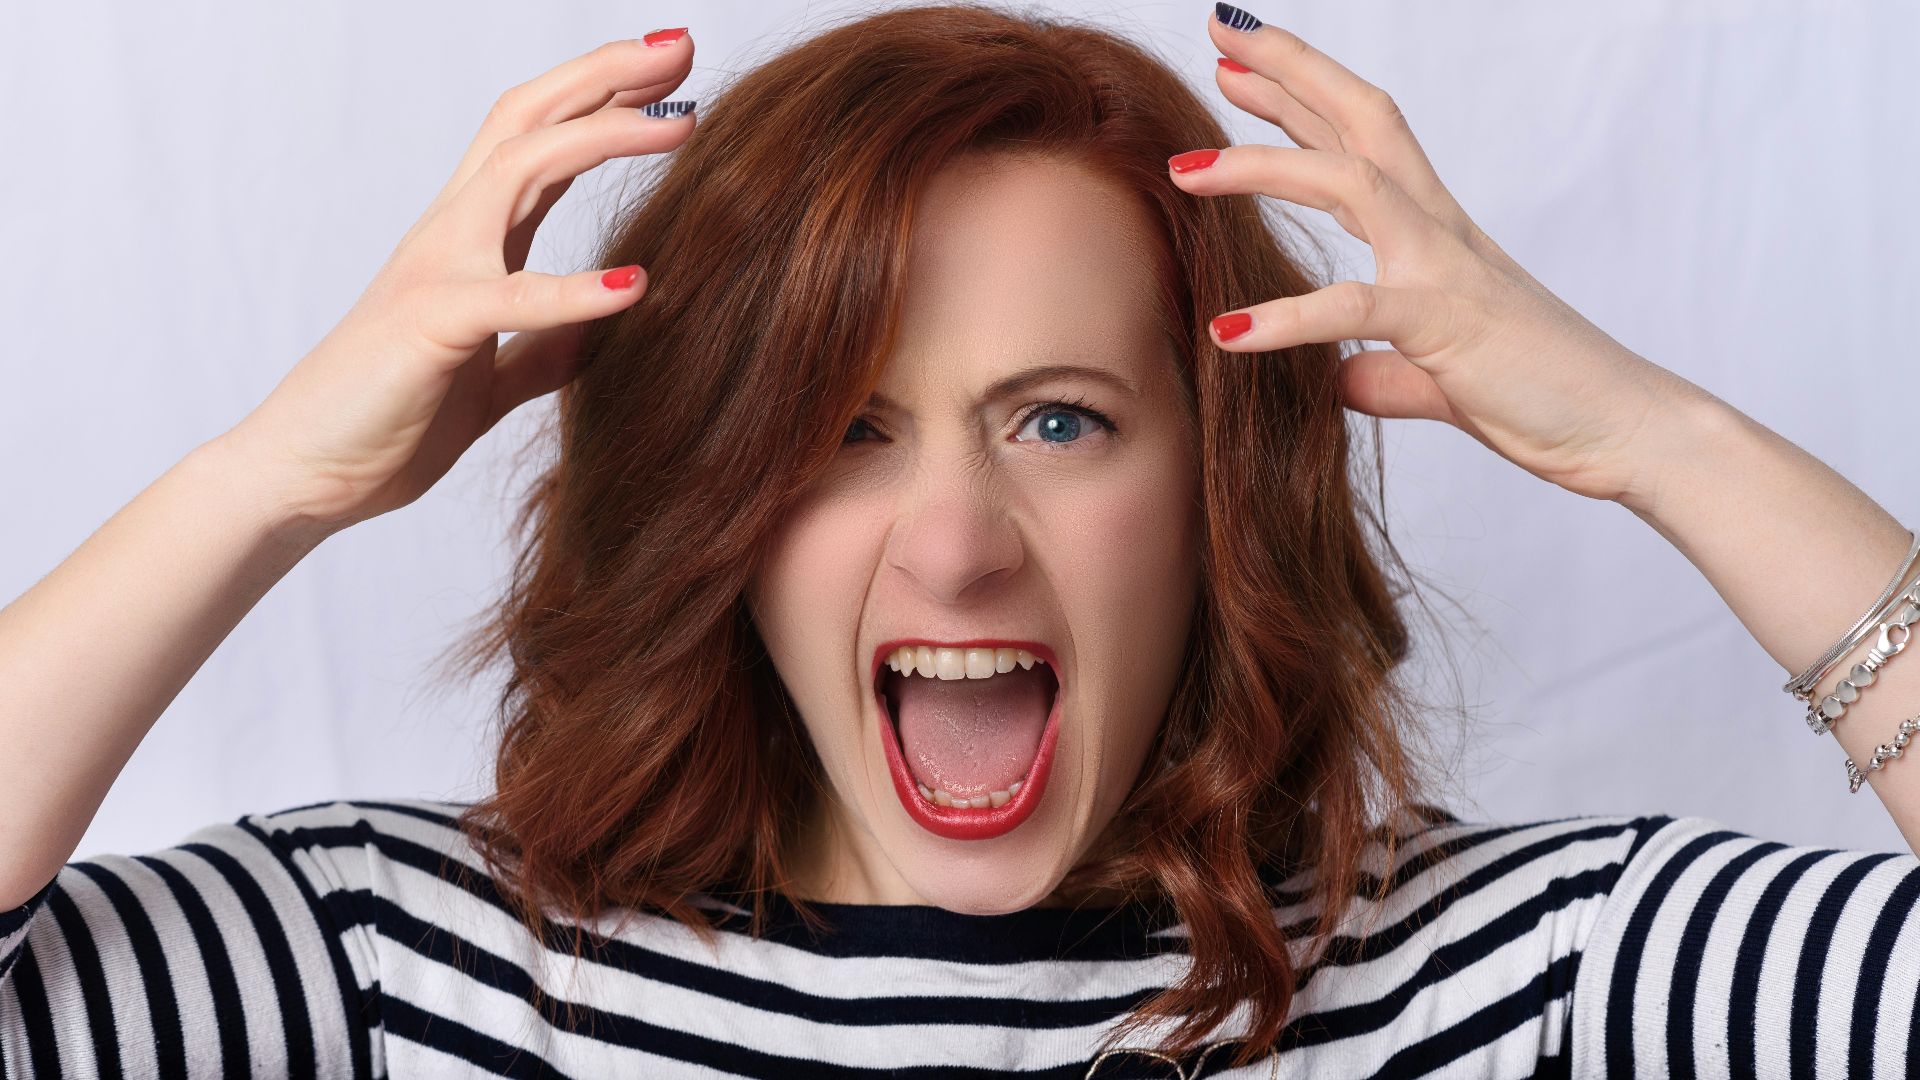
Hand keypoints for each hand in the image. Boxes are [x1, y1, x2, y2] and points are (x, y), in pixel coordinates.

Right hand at [216, 31, 695, 533]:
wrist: (303, 474)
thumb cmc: (383, 420)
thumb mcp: (488, 380)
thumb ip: (542, 350)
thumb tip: (602, 332)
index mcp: (469, 241)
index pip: (540, 140)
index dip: (602, 97)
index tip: (671, 76)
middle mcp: (451, 234)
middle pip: (530, 120)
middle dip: (606, 76)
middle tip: (683, 48)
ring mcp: (437, 270)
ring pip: (521, 168)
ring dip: (604, 138)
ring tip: (682, 129)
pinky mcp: (432, 327)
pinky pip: (511, 299)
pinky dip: (576, 290)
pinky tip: (635, 284)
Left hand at [1171, 11, 1713, 505]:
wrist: (1626, 431)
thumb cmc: (1545, 396)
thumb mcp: (1440, 378)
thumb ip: (1385, 372)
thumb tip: (1342, 381)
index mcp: (1438, 234)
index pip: (1362, 142)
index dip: (1302, 97)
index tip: (1240, 66)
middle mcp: (1441, 232)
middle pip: (1360, 120)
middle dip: (1289, 70)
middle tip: (1219, 31)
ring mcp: (1446, 270)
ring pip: (1351, 181)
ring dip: (1263, 167)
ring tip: (1185, 170)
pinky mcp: (1448, 326)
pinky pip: (1357, 309)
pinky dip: (1289, 318)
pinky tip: (1229, 333)